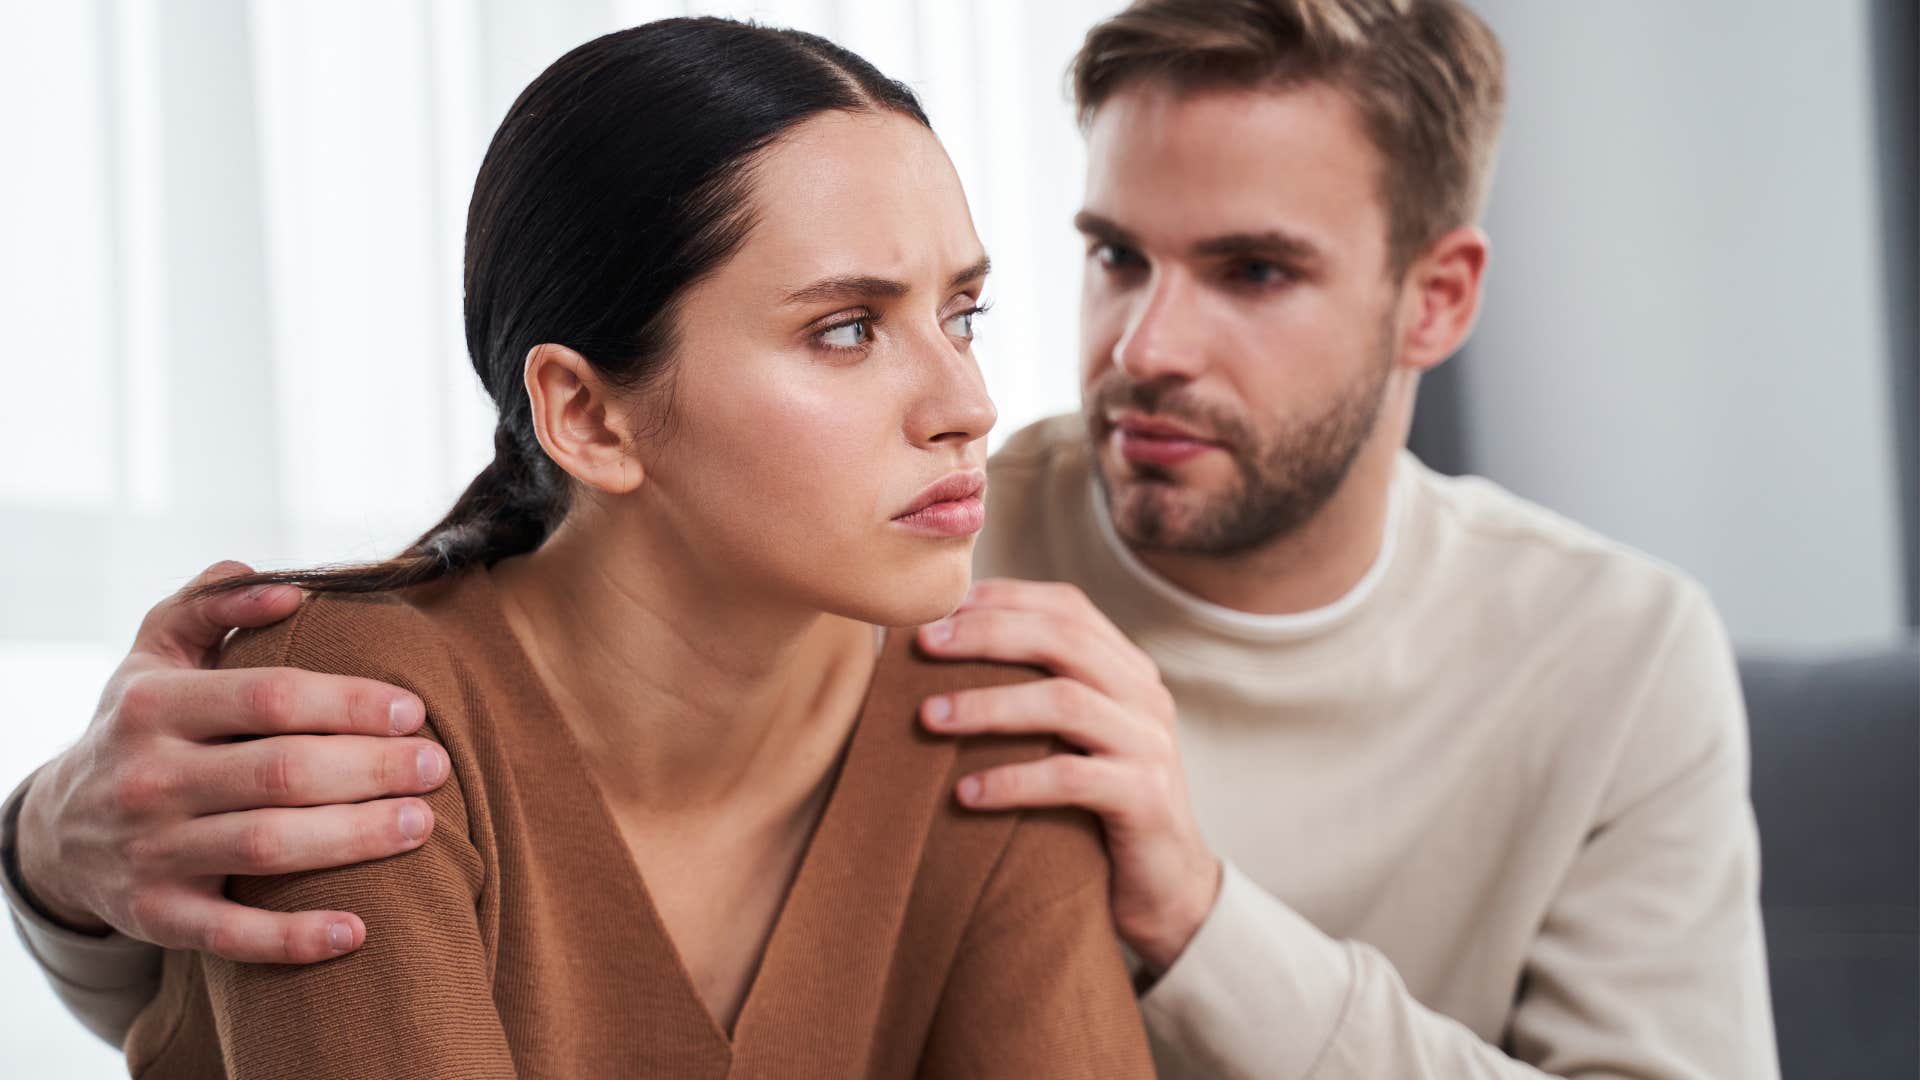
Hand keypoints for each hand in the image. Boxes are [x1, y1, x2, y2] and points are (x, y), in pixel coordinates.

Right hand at [14, 561, 446, 963]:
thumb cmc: (141, 726)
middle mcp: (148, 778)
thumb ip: (215, 603)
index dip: (349, 702)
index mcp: (156, 705)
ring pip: (267, 847)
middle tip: (437, 765)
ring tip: (424, 824)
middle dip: (371, 769)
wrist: (55, 829)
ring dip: (355, 839)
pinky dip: (294, 937)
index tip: (413, 709)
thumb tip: (290, 589)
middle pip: (281, 772)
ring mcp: (149, 851)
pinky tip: (358, 931)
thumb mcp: (156, 652)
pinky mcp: (155, 916)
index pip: (270, 697)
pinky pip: (230, 934)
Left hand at [915, 578, 1220, 972]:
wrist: (1166, 891)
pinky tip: (966, 794)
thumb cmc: (1096, 811)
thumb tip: (936, 658)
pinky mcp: (1146, 798)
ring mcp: (1149, 744)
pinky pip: (1071, 778)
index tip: (940, 607)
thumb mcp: (1070, 742)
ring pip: (1065, 701)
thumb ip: (1032, 696)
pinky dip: (1013, 781)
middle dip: (987, 634)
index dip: (1003, 598)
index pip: (1067, 607)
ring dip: (988, 704)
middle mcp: (1145, 695)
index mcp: (1126, 670)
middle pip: (1064, 638)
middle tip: (923, 644)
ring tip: (929, 717)